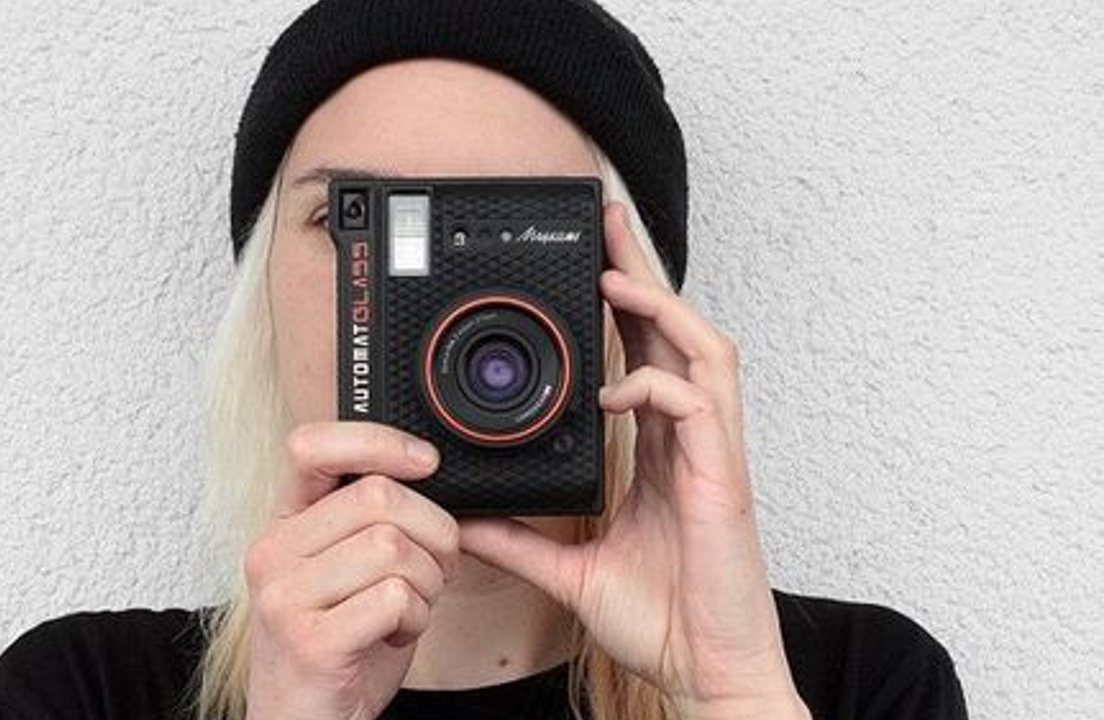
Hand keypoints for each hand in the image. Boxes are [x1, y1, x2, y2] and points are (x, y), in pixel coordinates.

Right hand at [242, 421, 459, 719]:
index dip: (378, 441)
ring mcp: (284, 597)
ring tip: (405, 609)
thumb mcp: (348, 571)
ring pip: (393, 546)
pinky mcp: (309, 641)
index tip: (426, 461)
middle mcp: (272, 553)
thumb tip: (429, 472)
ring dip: (426, 583)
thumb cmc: (338, 649)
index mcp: (283, 525)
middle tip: (429, 571)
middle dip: (433, 532)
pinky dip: (416, 619)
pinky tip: (393, 636)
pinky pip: (394, 597)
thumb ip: (371, 521)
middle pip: (379, 496)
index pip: (312, 446)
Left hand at [457, 202, 808, 719]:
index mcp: (657, 450)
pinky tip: (619, 390)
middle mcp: (687, 440)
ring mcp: (711, 454)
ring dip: (662, 307)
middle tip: (605, 224)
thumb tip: (465, 517)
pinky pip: (701, 406)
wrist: (701, 670)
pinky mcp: (722, 478)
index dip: (619, 309)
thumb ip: (518, 539)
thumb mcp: (567, 571)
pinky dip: (659, 385)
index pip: (641, 356)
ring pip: (703, 349)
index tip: (581, 271)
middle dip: (641, 272)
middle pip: (674, 331)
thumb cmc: (658, 619)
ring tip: (614, 277)